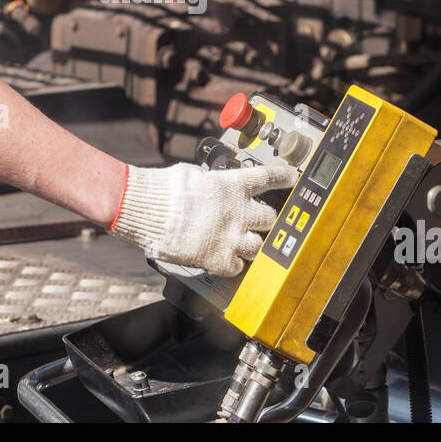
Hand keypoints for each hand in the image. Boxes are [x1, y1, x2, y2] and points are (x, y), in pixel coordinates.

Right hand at [108, 162, 294, 276]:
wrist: (149, 210)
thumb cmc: (165, 189)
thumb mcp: (192, 174)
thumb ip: (209, 182)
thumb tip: (209, 183)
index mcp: (232, 185)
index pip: (268, 177)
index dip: (283, 178)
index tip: (291, 178)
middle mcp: (238, 211)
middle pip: (269, 218)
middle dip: (264, 221)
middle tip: (256, 221)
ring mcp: (231, 237)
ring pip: (258, 246)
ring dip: (251, 245)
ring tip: (240, 243)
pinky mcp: (218, 258)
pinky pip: (236, 267)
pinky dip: (232, 265)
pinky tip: (224, 260)